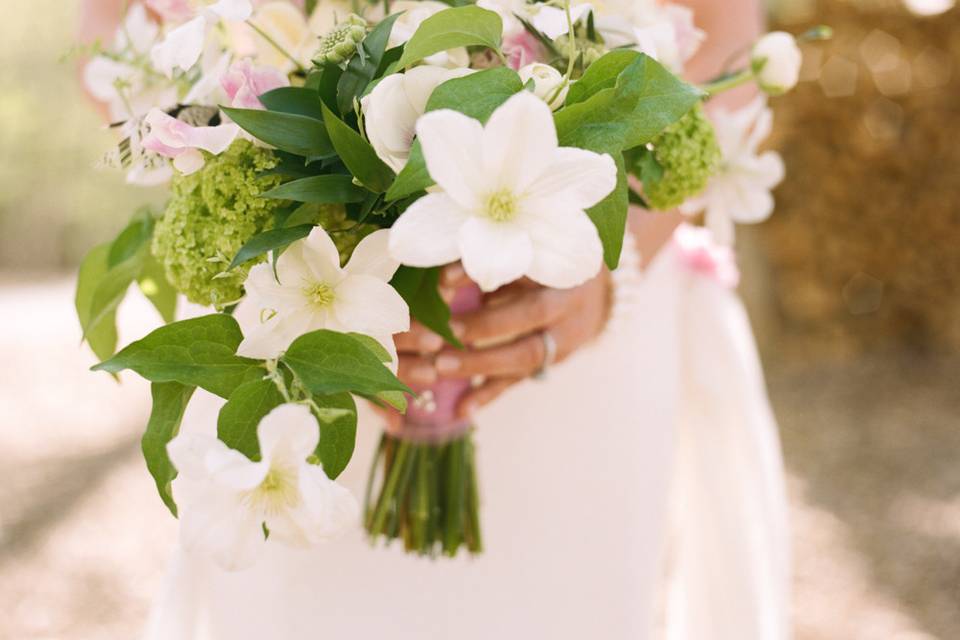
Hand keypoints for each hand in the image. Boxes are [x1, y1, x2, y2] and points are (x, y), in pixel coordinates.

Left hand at [394, 264, 612, 419]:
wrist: (595, 295)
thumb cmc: (546, 265)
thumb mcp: (529, 255)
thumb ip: (495, 264)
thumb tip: (442, 276)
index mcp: (559, 267)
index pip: (522, 269)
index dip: (483, 275)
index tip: (443, 280)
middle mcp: (567, 303)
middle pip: (530, 316)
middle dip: (482, 325)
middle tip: (439, 333)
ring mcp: (564, 337)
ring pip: (525, 355)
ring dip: (480, 363)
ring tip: (441, 368)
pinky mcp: (552, 363)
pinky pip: (520, 380)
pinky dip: (489, 395)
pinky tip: (461, 410)